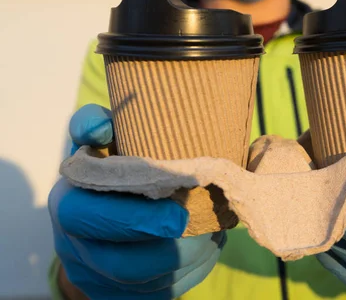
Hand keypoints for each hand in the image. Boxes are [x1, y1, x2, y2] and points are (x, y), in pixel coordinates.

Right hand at [49, 104, 224, 298]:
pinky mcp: (118, 295)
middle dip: (170, 249)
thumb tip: (101, 126)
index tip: (179, 212)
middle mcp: (74, 247)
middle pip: (121, 264)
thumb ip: (96, 125)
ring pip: (145, 284)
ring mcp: (95, 278)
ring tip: (216, 233)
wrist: (104, 209)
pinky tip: (208, 248)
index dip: (135, 220)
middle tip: (209, 228)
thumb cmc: (110, 164)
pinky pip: (159, 294)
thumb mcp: (99, 141)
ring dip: (188, 261)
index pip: (90, 219)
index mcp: (68, 205)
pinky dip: (191, 272)